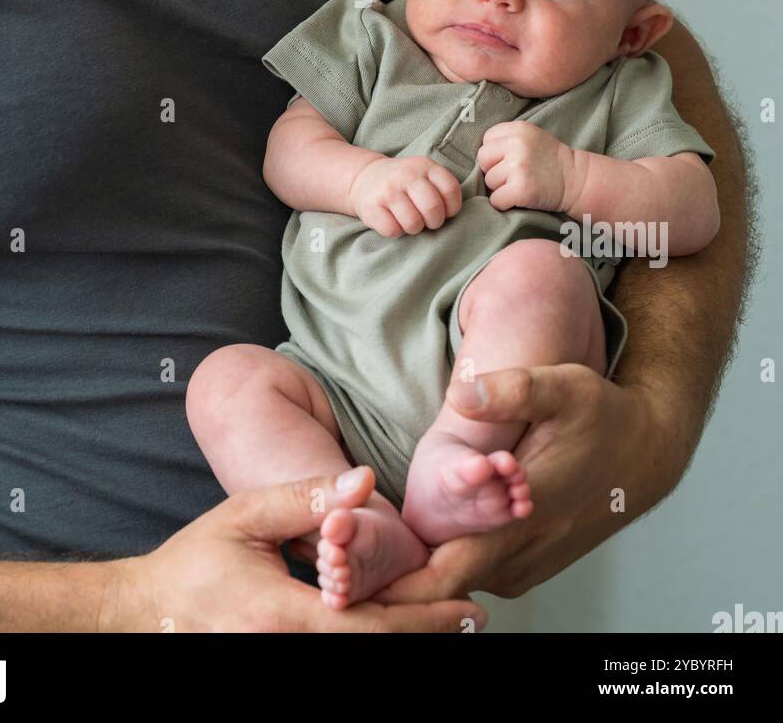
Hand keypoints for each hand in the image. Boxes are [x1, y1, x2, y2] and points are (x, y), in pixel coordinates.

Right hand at [101, 466, 485, 631]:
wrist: (147, 611)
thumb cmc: (194, 560)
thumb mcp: (246, 516)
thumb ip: (306, 499)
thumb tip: (365, 481)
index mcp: (282, 615)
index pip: (370, 626)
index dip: (424, 620)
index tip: (468, 608)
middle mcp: (286, 651)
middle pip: (374, 652)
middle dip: (426, 634)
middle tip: (474, 616)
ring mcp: (280, 664)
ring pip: (357, 661)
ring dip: (402, 639)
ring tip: (448, 621)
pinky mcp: (278, 665)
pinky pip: (334, 660)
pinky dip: (370, 644)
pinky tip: (395, 627)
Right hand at [349, 155, 462, 236]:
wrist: (365, 177)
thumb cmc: (405, 183)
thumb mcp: (425, 174)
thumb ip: (442, 188)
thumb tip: (452, 216)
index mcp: (425, 166)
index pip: (450, 189)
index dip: (452, 208)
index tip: (444, 211)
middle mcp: (406, 174)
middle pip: (433, 208)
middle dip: (434, 222)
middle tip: (427, 220)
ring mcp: (388, 190)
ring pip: (413, 223)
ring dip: (414, 228)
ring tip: (409, 220)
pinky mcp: (371, 206)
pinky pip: (392, 230)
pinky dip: (396, 231)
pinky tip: (393, 220)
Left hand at [360, 365, 686, 602]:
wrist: (646, 452)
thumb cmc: (602, 419)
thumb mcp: (561, 388)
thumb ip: (510, 390)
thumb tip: (461, 392)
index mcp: (516, 526)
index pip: (443, 578)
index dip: (393, 590)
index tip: (344, 590)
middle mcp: (517, 557)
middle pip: (439, 589)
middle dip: (386, 584)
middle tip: (331, 572)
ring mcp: (522, 564)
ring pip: (454, 584)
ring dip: (411, 577)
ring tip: (351, 561)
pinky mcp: (525, 561)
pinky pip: (472, 574)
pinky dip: (439, 569)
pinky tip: (405, 550)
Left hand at [477, 120, 575, 211]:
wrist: (577, 180)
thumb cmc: (550, 161)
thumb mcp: (531, 137)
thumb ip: (506, 139)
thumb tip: (476, 155)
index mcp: (518, 129)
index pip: (486, 139)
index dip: (495, 153)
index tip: (510, 160)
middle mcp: (517, 145)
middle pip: (483, 160)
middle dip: (494, 170)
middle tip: (513, 175)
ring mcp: (519, 166)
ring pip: (489, 181)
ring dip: (501, 188)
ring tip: (521, 184)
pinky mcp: (521, 189)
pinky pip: (496, 200)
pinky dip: (504, 203)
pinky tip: (519, 198)